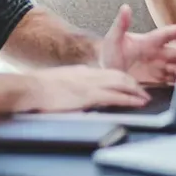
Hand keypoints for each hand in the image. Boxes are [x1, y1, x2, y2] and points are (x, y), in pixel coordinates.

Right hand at [23, 65, 149, 111]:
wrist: (30, 88)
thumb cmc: (39, 89)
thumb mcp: (59, 83)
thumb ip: (71, 86)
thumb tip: (76, 94)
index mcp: (82, 72)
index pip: (108, 73)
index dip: (122, 78)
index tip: (130, 85)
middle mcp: (89, 75)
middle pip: (118, 75)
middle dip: (133, 84)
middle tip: (143, 91)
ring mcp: (90, 84)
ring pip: (121, 83)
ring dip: (135, 90)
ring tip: (145, 97)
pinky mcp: (88, 96)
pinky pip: (114, 96)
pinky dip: (129, 99)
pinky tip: (137, 102)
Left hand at [100, 5, 175, 84]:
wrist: (105, 75)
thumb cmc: (109, 54)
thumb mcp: (113, 39)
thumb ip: (120, 24)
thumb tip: (125, 7)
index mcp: (149, 42)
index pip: (167, 34)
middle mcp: (157, 54)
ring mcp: (158, 68)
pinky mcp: (157, 81)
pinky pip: (173, 81)